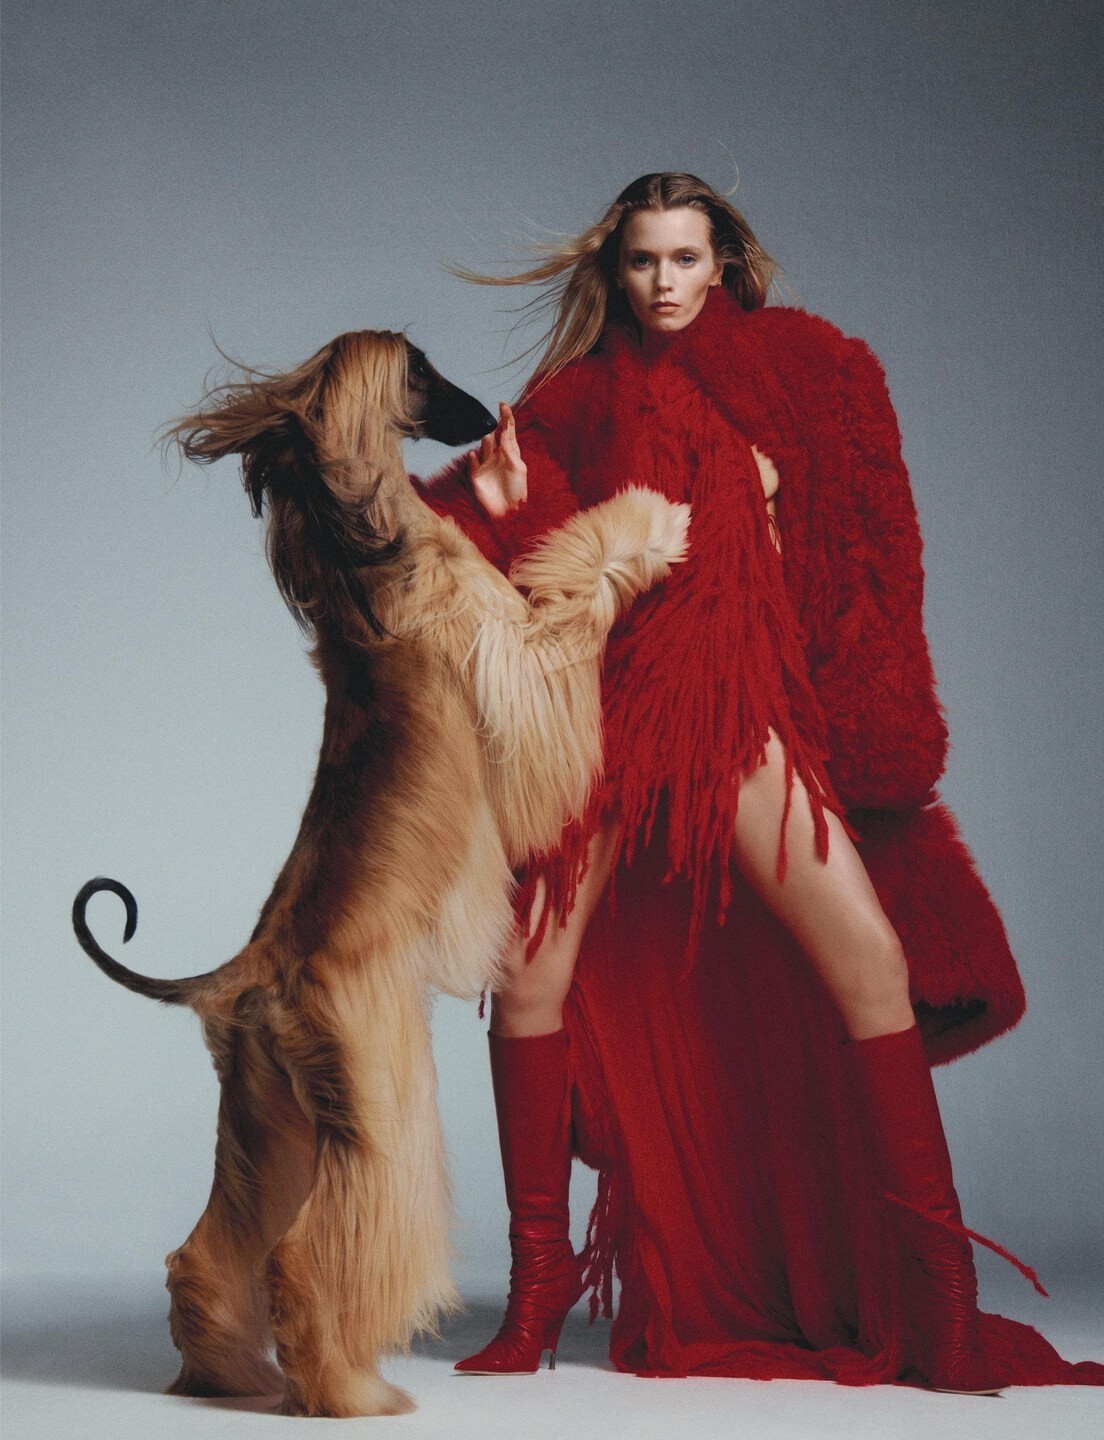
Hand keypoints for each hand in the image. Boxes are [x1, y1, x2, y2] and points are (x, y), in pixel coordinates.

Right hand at [467, 402, 526, 517]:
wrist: (508, 512)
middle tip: (494, 421)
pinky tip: (474, 454)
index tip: (503, 405)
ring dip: (486, 442)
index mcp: (511, 453)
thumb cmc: (518, 491)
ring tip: (488, 438)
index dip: (506, 417)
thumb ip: (512, 453)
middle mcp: (498, 456)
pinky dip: (473, 458)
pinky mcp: (477, 475)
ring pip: (484, 446)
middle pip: (495, 435)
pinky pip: (473, 463)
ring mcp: (486, 465)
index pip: (508, 431)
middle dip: (494, 426)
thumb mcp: (519, 470)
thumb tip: (504, 437)